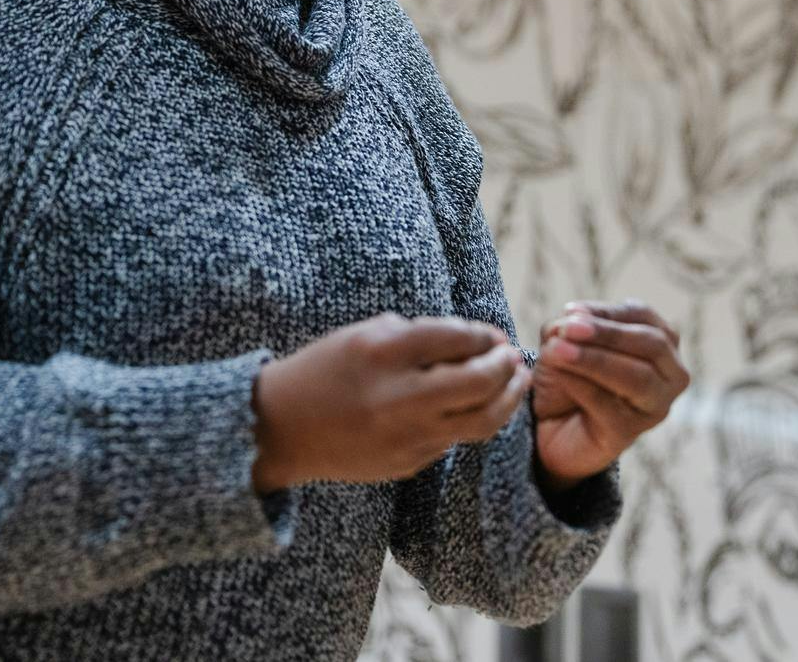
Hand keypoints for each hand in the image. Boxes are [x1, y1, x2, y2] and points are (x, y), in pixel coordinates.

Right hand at [250, 313, 530, 490]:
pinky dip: (472, 420)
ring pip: (481, 421)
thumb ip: (418, 335)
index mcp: (385, 352)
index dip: (485, 336)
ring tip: (516, 382)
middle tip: (514, 357)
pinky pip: (454, 440)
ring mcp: (406, 435)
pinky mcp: (408, 463)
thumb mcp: (364, 335)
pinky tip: (477, 406)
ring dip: (507, 399)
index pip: (458, 338)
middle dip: (506, 367)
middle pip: (480, 382)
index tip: (493, 336)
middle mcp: (400, 396)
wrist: (281, 429)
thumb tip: (476, 341)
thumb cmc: (325, 371)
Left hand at [531, 299, 688, 487]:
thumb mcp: (564, 339)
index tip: (571, 312)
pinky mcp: (630, 433)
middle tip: (568, 328)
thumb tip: (572, 322)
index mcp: (661, 340)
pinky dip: (582, 387)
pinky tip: (561, 376)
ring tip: (559, 350)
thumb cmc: (568, 374)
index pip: (642, 316)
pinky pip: (610, 406)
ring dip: (595, 361)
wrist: (551, 425)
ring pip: (637, 377)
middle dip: (609, 334)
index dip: (607, 312)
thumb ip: (566, 326)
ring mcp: (655, 407)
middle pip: (651, 344)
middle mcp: (671, 374)